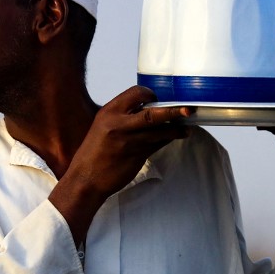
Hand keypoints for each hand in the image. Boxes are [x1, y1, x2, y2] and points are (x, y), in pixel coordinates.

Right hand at [50, 86, 193, 244]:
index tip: (159, 99)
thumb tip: (147, 109)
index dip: (151, 95)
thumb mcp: (103, 127)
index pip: (136, 94)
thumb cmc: (94, 153)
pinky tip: (177, 137)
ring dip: (176, 128)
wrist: (86, 179)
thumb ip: (122, 118)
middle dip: (173, 111)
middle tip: (188, 110)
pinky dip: (169, 139)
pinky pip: (158, 144)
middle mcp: (119, 124)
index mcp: (109, 112)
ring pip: (160, 131)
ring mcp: (129, 141)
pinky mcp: (137, 156)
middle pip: (153, 113)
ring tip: (186, 128)